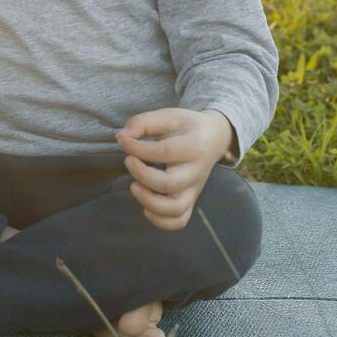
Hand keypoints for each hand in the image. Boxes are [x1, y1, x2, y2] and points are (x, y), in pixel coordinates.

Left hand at [114, 108, 230, 230]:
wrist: (214, 138)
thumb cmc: (187, 126)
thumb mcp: (169, 115)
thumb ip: (143, 122)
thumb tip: (122, 137)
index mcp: (195, 146)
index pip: (164, 152)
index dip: (137, 147)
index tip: (123, 140)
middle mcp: (197, 172)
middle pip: (170, 184)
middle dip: (143, 175)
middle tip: (128, 160)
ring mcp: (195, 189)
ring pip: (176, 209)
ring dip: (150, 202)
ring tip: (134, 186)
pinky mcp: (191, 201)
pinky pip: (180, 220)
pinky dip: (161, 221)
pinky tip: (145, 207)